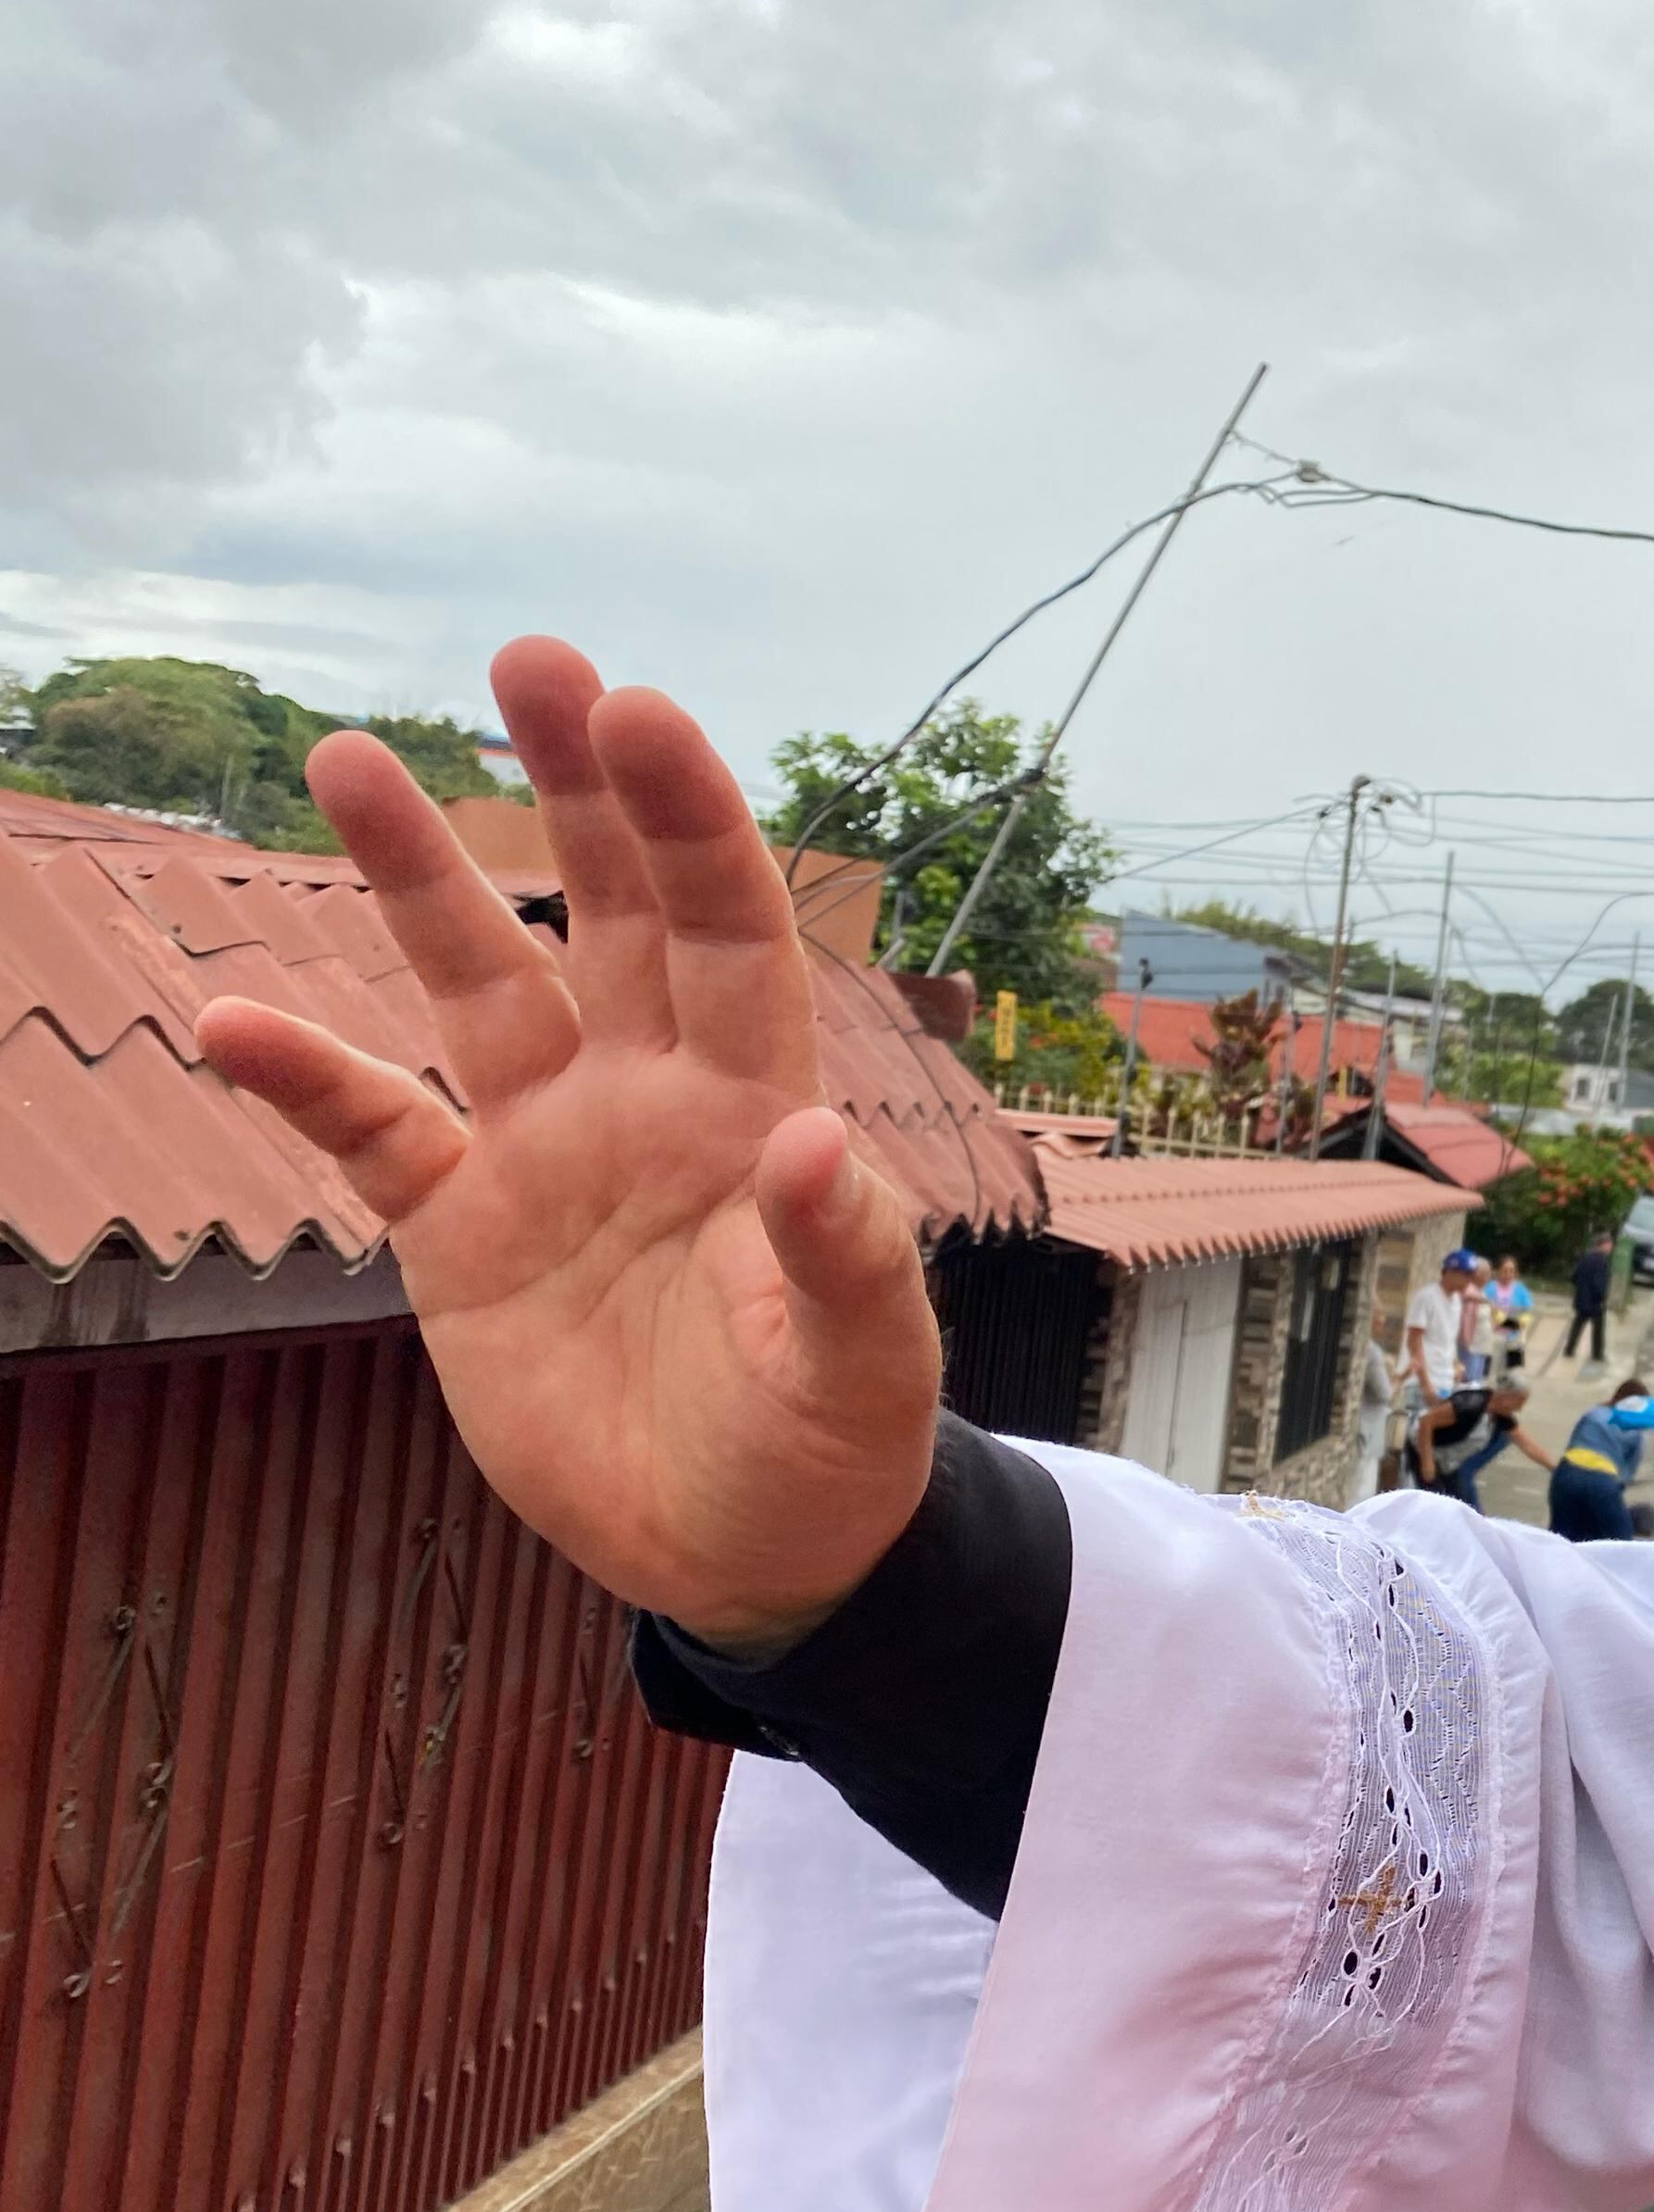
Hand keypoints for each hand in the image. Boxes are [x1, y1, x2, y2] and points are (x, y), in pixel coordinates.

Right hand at [193, 639, 940, 1649]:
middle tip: (531, 657)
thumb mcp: (865, 1370)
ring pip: (474, 983)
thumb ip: (846, 1260)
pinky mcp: (462, 1236)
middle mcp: (648, 1100)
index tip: (642, 711)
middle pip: (608, 912)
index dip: (688, 824)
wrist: (749, 1554)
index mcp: (755, 1110)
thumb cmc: (834, 1452)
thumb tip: (818, 1143)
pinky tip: (230, 1023)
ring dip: (416, 877)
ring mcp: (547, 1155)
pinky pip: (372, 1134)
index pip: (728, 935)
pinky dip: (304, 1081)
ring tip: (347, 754)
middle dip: (575, 787)